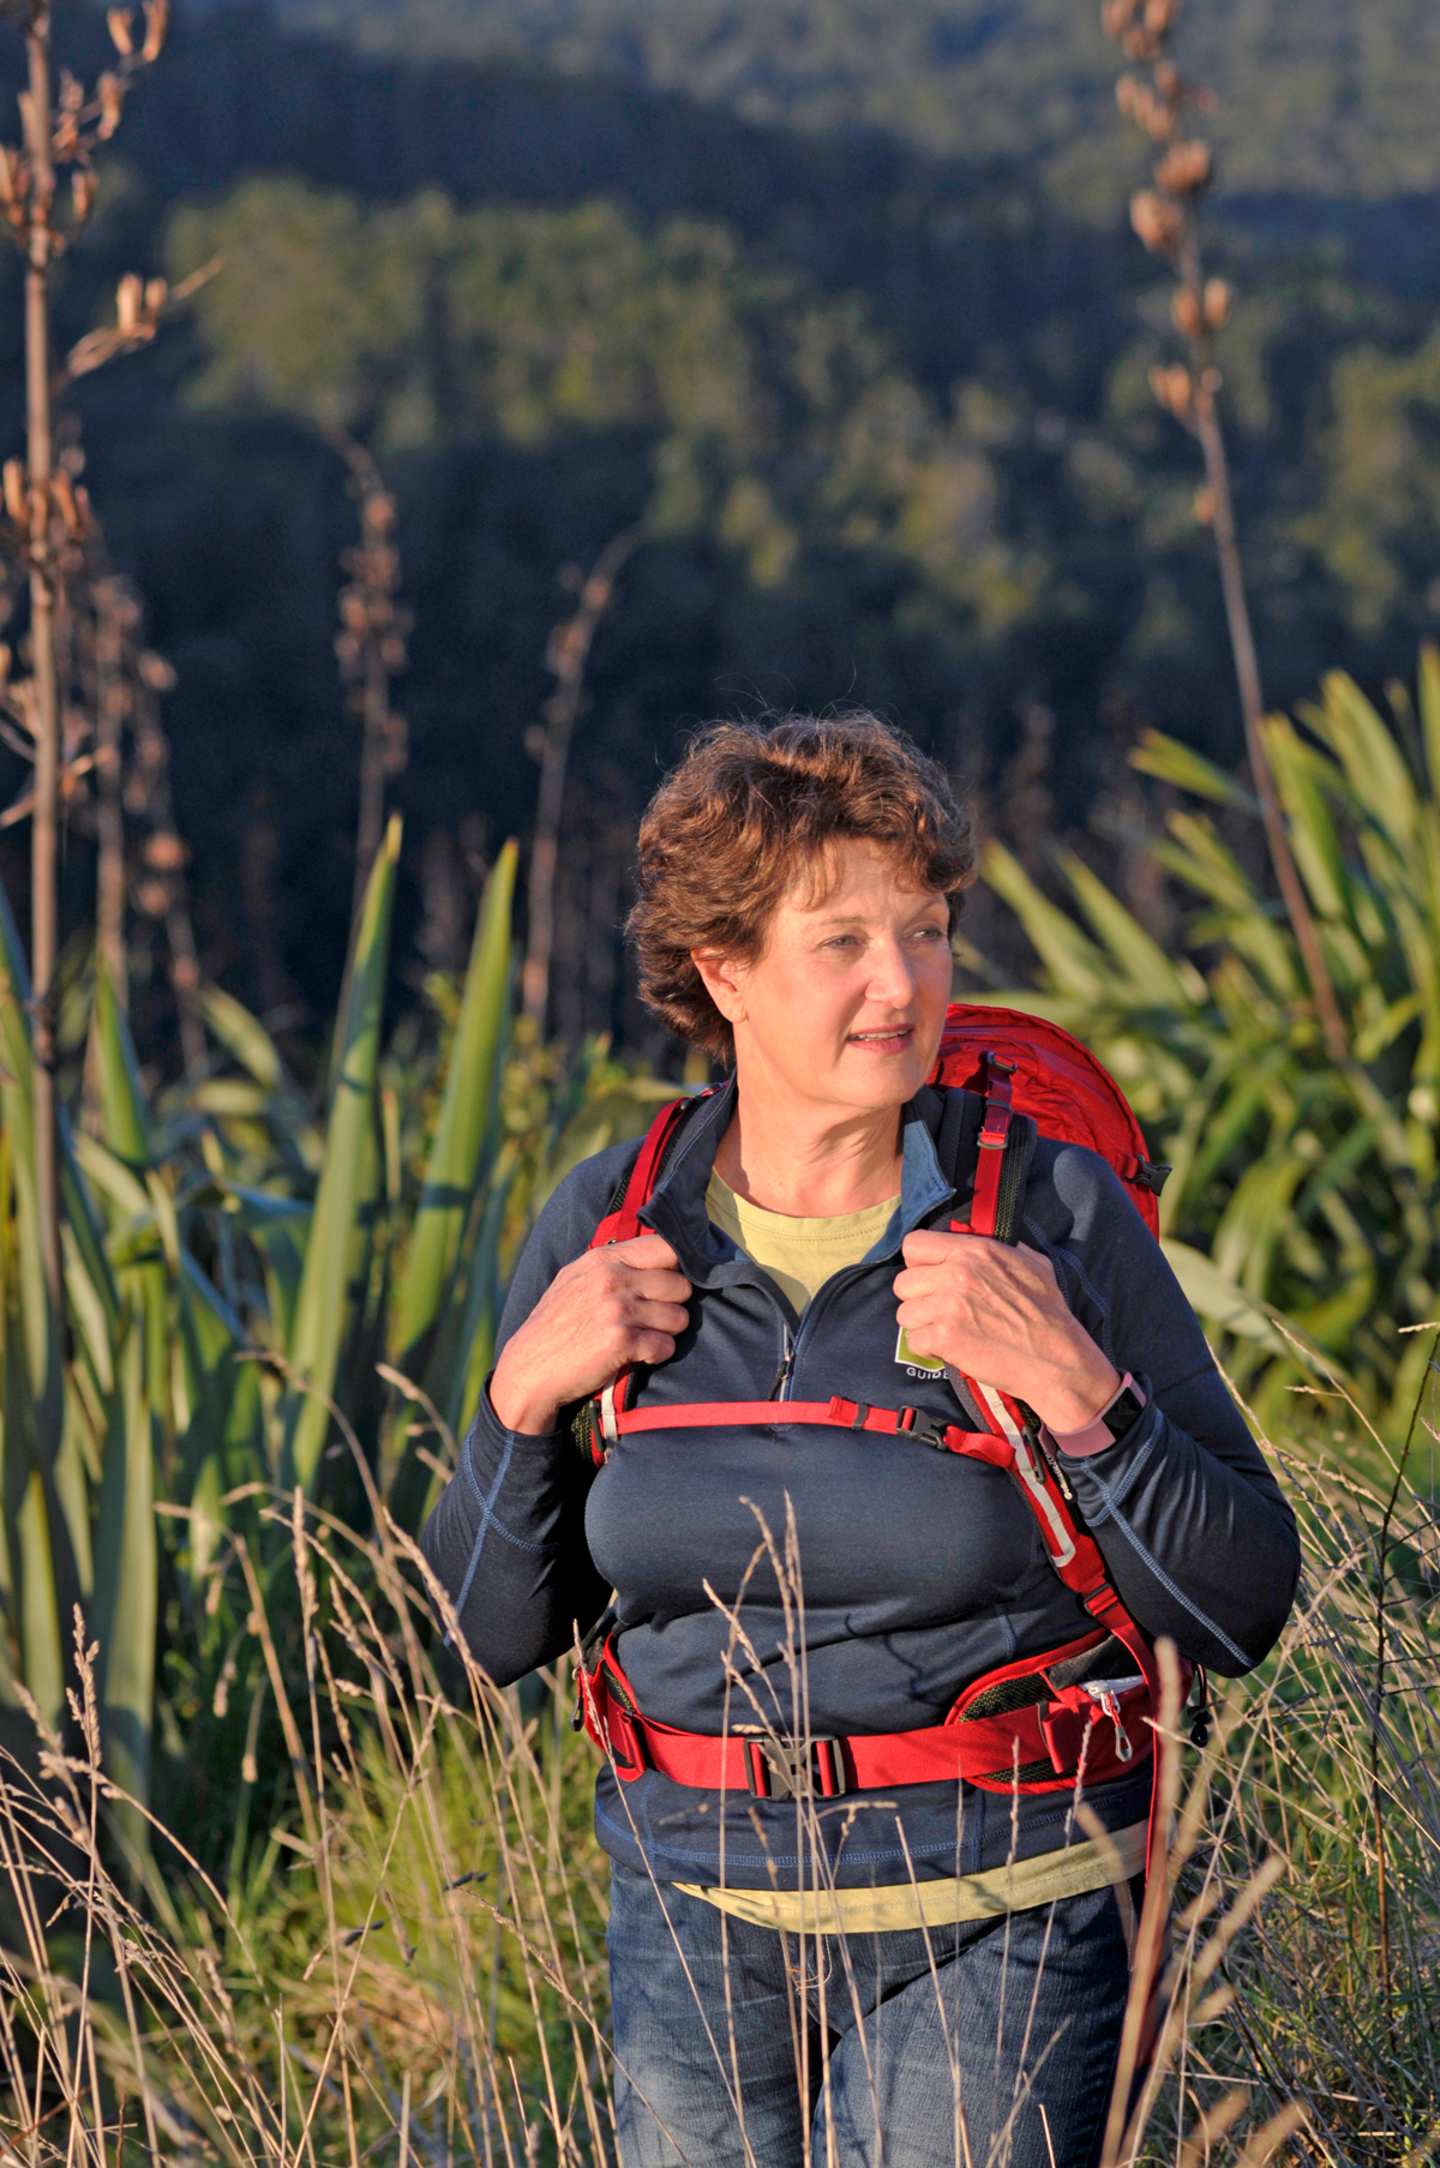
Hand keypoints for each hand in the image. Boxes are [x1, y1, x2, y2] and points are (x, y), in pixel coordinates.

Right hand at [489, 1232, 692, 1433]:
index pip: (666, 1247)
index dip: (678, 1268)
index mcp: (603, 1258)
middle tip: (653, 1318)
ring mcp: (618, 1310)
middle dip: (674, 1305)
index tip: (672, 1283)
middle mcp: (612, 1279)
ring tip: (643, 1337)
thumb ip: (613, 1264)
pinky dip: (658, 1354)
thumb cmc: (556, 1325)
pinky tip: (639, 1355)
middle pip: (681, 1285)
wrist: (529, 1368)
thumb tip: (659, 1254)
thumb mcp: (576, 1279)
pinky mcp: (622, 1342)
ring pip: (679, 1317)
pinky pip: (666, 1346)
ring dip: (667, 1332)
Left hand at [892, 1229, 1119, 1432]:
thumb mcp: (1032, 1264)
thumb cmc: (1048, 1313)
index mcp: (974, 1250)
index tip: (932, 1278)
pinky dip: (929, 1350)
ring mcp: (948, 1306)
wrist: (1057, 1359)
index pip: (914, 1245)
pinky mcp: (946, 1338)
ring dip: (922, 1326)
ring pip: (904, 1314)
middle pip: (903, 1282)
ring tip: (947, 1332)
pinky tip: (950, 1349)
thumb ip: (1001, 1247)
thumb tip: (981, 1239)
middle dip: (918, 1299)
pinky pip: (914, 1342)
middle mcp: (957, 1273)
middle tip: (940, 1312)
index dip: (919, 1264)